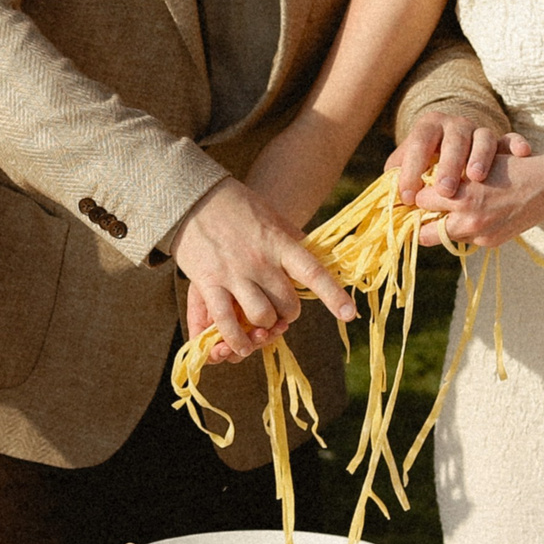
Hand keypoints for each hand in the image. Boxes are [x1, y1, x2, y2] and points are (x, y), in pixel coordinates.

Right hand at [174, 178, 354, 364]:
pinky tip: (240, 346)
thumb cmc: (239, 207)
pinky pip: (225, 322)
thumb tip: (323, 258)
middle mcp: (260, 261)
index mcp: (280, 243)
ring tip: (260, 324)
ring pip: (261, 317)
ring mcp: (234, 273)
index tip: (349, 314)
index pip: (313, 271)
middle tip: (279, 310)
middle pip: (287, 305)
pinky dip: (235, 340)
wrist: (194, 197)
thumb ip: (295, 242)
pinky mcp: (208, 283)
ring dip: (264, 327)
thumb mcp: (274, 219)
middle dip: (287, 314)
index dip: (332, 295)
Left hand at [388, 110, 532, 203]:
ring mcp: (481, 132)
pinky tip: (522, 154)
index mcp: (430, 125)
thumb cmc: (432, 158)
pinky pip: (510, 140)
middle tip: (444, 192)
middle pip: (454, 142)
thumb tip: (384, 200)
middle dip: (447, 166)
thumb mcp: (414, 158)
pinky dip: (516, 144)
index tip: (407, 197)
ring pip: (483, 138)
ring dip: (479, 157)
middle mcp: (456, 126)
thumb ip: (401, 172)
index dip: (410, 171)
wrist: (468, 145)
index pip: (418, 143)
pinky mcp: (503, 142)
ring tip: (476, 178)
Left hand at [407, 146, 543, 248]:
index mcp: (462, 195)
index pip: (421, 201)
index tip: (407, 195)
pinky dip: (462, 229)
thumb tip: (420, 187)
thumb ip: (449, 177)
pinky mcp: (491, 243)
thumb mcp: (476, 165)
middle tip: (413, 214)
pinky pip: (465, 239)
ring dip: (440, 227)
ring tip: (436, 216)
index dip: (414, 196)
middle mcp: (469, 219)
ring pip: (444, 237)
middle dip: (419, 221)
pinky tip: (466, 217)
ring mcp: (480, 234)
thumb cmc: (511, 167)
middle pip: (425, 231)